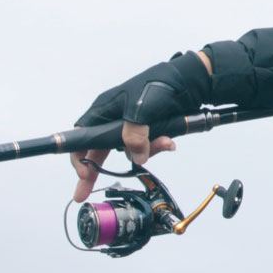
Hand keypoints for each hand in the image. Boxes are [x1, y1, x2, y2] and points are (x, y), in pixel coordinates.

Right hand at [72, 50, 211, 200]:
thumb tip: (137, 157)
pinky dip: (157, 147)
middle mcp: (114, 117)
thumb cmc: (162, 83)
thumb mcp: (143, 108)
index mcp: (105, 109)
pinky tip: (168, 142)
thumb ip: (134, 134)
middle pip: (99, 149)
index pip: (82, 136)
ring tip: (164, 142)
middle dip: (95, 171)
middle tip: (83, 192)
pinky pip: (146, 147)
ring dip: (144, 153)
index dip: (79, 157)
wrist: (192, 80)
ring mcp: (131, 125)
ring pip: (129, 150)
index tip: (85, 174)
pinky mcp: (148, 129)